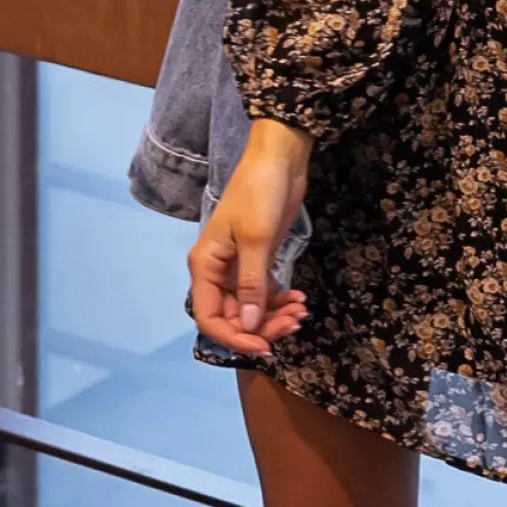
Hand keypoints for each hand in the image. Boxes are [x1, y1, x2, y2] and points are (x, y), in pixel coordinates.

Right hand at [189, 118, 313, 358]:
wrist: (279, 160)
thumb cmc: (260, 193)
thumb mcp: (256, 240)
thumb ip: (251, 286)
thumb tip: (247, 326)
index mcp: (204, 266)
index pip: (209, 318)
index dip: (234, 337)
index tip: (265, 346)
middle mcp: (216, 272)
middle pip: (232, 318)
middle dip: (262, 326)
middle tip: (296, 323)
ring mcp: (236, 268)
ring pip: (250, 309)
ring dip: (274, 317)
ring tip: (302, 311)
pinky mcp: (257, 262)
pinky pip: (263, 295)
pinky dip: (280, 302)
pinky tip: (300, 300)